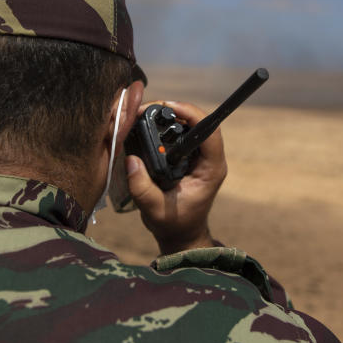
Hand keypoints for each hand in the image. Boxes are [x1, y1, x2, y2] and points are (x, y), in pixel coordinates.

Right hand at [124, 100, 226, 254]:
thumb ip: (142, 187)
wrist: (180, 234)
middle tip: (147, 109)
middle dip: (174, 111)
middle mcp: (208, 158)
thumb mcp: (155, 210)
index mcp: (211, 169)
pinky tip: (147, 126)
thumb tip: (131, 159)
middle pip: (198, 122)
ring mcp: (199, 156)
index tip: (168, 107)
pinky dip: (164, 127)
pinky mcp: (189, 156)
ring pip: (188, 125)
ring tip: (143, 115)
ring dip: (168, 117)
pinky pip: (179, 134)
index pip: (209, 131)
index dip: (191, 114)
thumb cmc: (173, 224)